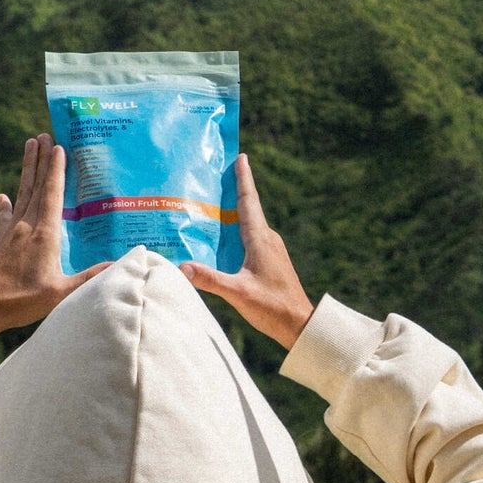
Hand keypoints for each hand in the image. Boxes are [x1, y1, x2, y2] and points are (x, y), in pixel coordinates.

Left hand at [0, 134, 111, 337]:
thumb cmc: (23, 300)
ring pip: (21, 194)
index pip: (52, 194)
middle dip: (41, 160)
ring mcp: (12, 233)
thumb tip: (121, 264)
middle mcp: (27, 226)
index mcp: (45, 234)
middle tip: (44, 134)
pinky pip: (5, 218)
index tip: (59, 146)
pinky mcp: (0, 243)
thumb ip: (91, 277)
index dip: (56, 170)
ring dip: (27, 170)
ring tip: (29, 147)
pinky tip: (1, 196)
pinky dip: (5, 206)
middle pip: (36, 186)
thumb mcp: (62, 292)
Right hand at [179, 154, 314, 349]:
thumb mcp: (239, 293)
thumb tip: (182, 266)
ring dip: (233, 213)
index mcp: (261, 239)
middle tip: (216, 174)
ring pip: (249, 225)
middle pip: (248, 209)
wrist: (300, 325)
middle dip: (233, 191)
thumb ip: (211, 279)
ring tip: (212, 204)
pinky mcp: (270, 262)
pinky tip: (223, 240)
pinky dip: (236, 233)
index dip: (243, 179)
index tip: (240, 157)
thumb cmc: (273, 307)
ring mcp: (271, 251)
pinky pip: (250, 240)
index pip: (249, 202)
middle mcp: (268, 239)